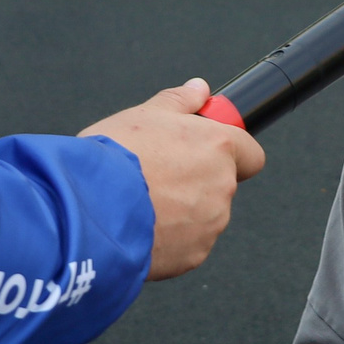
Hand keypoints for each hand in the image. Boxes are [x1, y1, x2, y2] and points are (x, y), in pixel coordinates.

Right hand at [82, 79, 264, 279]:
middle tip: (157, 175)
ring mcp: (211, 224)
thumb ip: (179, 100)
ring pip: (204, 215)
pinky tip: (141, 225)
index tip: (205, 150)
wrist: (92, 208)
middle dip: (196, 180)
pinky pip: (188, 243)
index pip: (250, 152)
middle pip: (221, 183)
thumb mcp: (144, 115)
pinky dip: (171, 237)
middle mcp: (222, 186)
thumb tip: (199, 89)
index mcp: (218, 147)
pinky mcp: (194, 255)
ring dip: (182, 210)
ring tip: (142, 202)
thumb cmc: (117, 157)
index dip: (230, 151)